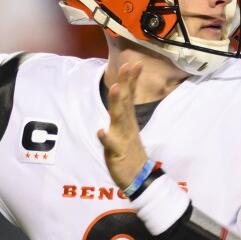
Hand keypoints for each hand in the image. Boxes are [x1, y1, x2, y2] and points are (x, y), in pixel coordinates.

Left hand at [97, 62, 149, 189]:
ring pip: (118, 118)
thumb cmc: (130, 151)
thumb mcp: (128, 128)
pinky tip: (101, 132)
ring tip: (115, 88)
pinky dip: (106, 138)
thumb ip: (124, 112)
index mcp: (128, 119)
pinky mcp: (116, 152)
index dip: (132, 79)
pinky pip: (111, 144)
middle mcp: (126, 125)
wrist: (139, 176)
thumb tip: (123, 95)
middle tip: (127, 66)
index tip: (135, 62)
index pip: (130, 95)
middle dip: (125, 82)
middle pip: (125, 100)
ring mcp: (122, 137)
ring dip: (116, 103)